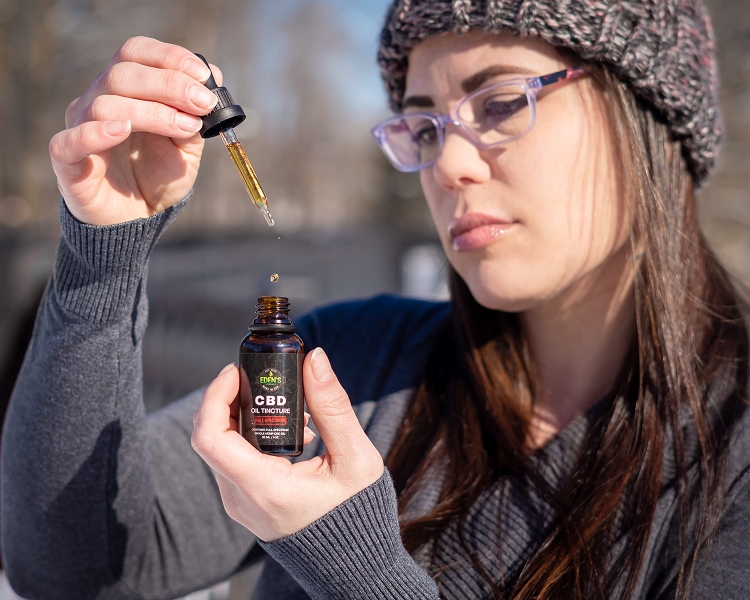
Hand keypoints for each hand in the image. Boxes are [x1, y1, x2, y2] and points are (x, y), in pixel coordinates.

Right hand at [49, 36, 221, 225]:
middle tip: (203, 104)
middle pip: (123, 74)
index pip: (136, 53)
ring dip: (153, 112)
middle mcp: (97, 102)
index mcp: (124, 90)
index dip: (169, 57)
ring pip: (106, 105)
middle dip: (170, 85)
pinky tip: (124, 130)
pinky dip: (96, 132)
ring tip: (187, 128)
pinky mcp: (68, 162)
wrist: (137, 221)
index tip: (204, 76)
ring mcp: (79, 129)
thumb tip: (214, 76)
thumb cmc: (156, 177)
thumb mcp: (186, 146)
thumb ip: (196, 114)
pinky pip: (71, 142)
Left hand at [191, 348, 384, 541]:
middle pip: (212, 436)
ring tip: (285, 402)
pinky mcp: (245, 501)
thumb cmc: (357, 514)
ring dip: (242, 415)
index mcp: (263, 489)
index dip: (214, 396)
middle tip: (263, 376)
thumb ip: (333, 406)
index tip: (236, 372)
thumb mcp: (354, 457)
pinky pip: (233, 459)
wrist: (352, 563)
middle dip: (231, 397)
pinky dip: (250, 434)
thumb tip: (315, 360)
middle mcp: (240, 499)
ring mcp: (239, 503)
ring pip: (220, 446)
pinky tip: (289, 429)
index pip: (210, 437)